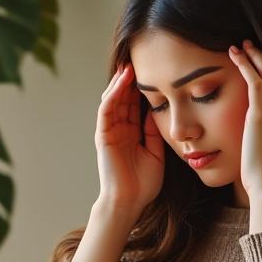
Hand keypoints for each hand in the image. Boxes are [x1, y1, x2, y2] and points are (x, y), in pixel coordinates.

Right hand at [94, 62, 165, 214]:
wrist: (130, 202)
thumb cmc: (144, 183)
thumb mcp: (156, 152)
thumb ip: (154, 131)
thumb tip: (159, 109)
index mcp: (132, 133)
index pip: (136, 104)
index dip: (143, 88)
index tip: (154, 71)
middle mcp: (120, 129)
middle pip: (124, 98)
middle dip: (130, 80)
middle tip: (139, 59)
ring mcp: (110, 131)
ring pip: (113, 100)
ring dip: (120, 83)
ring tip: (129, 65)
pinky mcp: (103, 136)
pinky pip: (106, 111)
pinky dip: (112, 95)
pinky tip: (120, 83)